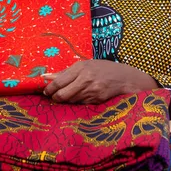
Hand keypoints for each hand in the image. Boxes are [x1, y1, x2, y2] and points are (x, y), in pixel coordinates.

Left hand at [42, 60, 158, 103]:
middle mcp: (86, 79)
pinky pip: (81, 104)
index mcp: (81, 68)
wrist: (125, 78)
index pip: (59, 81)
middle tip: (55, 98)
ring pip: (71, 101)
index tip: (46, 92)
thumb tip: (45, 77)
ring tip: (70, 95)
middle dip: (56, 98)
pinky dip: (78, 102)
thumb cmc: (103, 69)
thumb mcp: (85, 66)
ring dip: (67, 101)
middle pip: (62, 94)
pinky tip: (82, 97)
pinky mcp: (97, 100)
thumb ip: (65, 72)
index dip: (50, 89)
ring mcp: (92, 90)